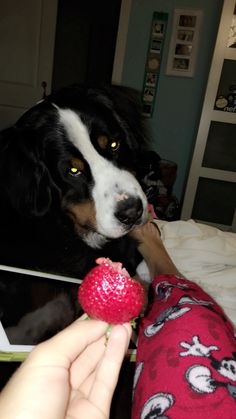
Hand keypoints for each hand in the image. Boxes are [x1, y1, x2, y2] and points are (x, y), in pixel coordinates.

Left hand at [0, 315, 130, 418]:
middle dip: (104, 327)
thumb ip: (74, 337)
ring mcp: (81, 395)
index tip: (106, 303)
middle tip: (121, 308)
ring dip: (114, 338)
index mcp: (45, 366)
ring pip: (101, 361)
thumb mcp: (46, 359)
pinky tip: (123, 336)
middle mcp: (63, 379)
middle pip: (88, 348)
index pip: (71, 337)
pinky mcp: (98, 408)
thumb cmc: (27, 402)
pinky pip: (108, 378)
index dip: (89, 320)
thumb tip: (98, 321)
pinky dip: (117, 356)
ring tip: (126, 317)